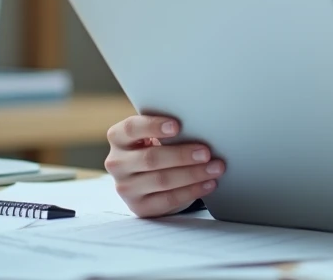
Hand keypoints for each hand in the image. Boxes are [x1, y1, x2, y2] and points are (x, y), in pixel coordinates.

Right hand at [104, 115, 225, 217]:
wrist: (147, 179)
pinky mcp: (139, 207)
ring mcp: (125, 188)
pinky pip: (167, 199)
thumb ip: (168, 130)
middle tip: (206, 152)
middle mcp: (117, 163)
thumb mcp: (155, 135)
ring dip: (192, 174)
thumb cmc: (157, 147)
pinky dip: (191, 191)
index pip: (131, 128)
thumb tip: (199, 126)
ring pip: (161, 180)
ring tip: (215, 168)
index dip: (153, 126)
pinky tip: (208, 184)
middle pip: (150, 158)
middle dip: (182, 155)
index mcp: (119, 138)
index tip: (177, 126)